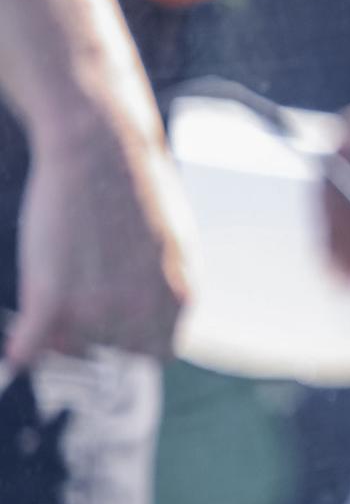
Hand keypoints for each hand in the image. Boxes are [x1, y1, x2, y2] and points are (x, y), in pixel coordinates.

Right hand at [7, 111, 190, 365]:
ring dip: (60, 330)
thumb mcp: (172, 244)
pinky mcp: (55, 292)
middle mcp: (144, 310)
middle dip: (94, 335)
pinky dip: (24, 347)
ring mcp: (99, 305)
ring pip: (72, 344)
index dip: (132, 343)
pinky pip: (35, 340)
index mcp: (179, 297)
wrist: (101, 149)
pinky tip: (16, 353)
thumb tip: (161, 308)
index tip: (112, 330)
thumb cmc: (133, 190)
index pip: (158, 352)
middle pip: (112, 351)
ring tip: (53, 289)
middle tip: (71, 308)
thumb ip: (165, 284)